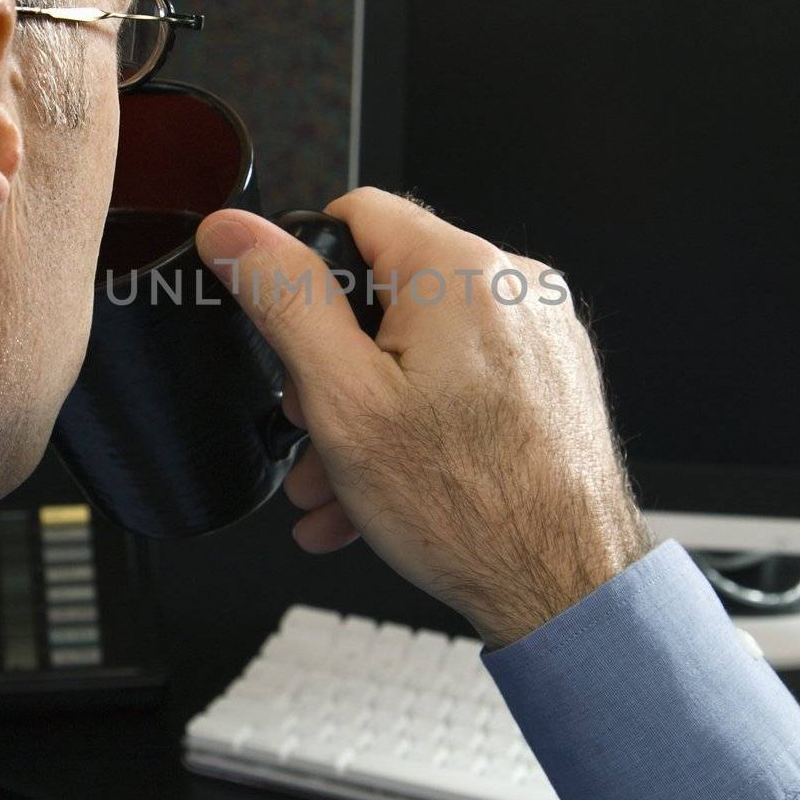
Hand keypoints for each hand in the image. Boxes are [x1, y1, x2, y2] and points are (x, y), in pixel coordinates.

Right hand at [195, 188, 652, 647]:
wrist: (564, 588)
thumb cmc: (469, 508)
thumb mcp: (343, 399)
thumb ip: (286, 301)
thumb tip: (236, 232)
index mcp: (460, 271)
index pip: (357, 212)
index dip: (303, 266)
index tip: (284, 323)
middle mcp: (513, 288)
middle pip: (389, 289)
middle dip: (333, 361)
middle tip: (310, 423)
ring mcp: (539, 336)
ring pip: (423, 347)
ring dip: (368, 407)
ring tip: (336, 479)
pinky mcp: (551, 380)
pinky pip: (464, 382)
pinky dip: (419, 423)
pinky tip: (377, 491)